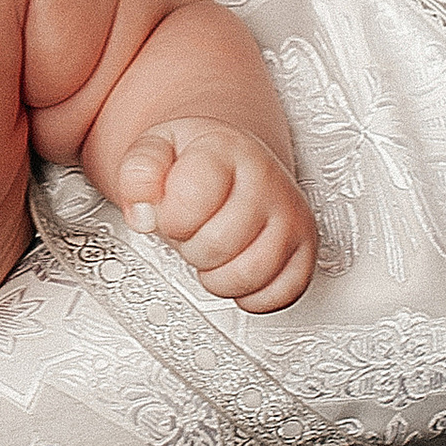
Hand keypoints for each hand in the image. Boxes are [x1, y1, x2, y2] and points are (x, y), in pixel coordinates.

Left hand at [116, 123, 316, 314]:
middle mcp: (268, 181)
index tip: (169, 209)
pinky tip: (236, 266)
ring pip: (248, 276)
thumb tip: (143, 214)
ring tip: (212, 249)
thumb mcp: (155, 148)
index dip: (168, 216)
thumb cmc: (196, 161)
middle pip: (217, 245)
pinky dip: (249, 294)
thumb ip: (139, 173)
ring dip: (217, 275)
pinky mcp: (306, 253)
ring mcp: (292, 218)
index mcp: (227, 150)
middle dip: (190, 247)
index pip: (191, 200)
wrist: (236, 162)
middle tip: (192, 229)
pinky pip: (278, 296)